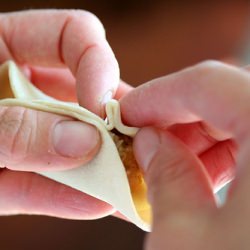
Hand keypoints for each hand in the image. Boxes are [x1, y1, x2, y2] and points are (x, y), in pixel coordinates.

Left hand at [0, 10, 130, 218]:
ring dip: (99, 165)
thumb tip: (83, 143)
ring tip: (126, 183)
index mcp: (0, 46)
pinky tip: (97, 205)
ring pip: (72, 144)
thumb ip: (11, 128)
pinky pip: (46, 182)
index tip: (104, 105)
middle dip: (111, 122)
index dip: (98, 65)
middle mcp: (20, 87)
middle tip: (133, 145)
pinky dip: (70, 195)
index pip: (73, 37)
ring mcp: (20, 132)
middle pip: (85, 95)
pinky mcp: (9, 173)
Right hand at [121, 61, 249, 248]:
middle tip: (144, 138)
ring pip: (246, 111)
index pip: (206, 82)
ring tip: (173, 160)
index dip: (156, 94)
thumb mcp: (186, 243)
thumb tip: (147, 141)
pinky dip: (231, 146)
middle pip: (228, 93)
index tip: (127, 114)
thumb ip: (164, 176)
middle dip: (175, 113)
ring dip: (201, 131)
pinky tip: (209, 173)